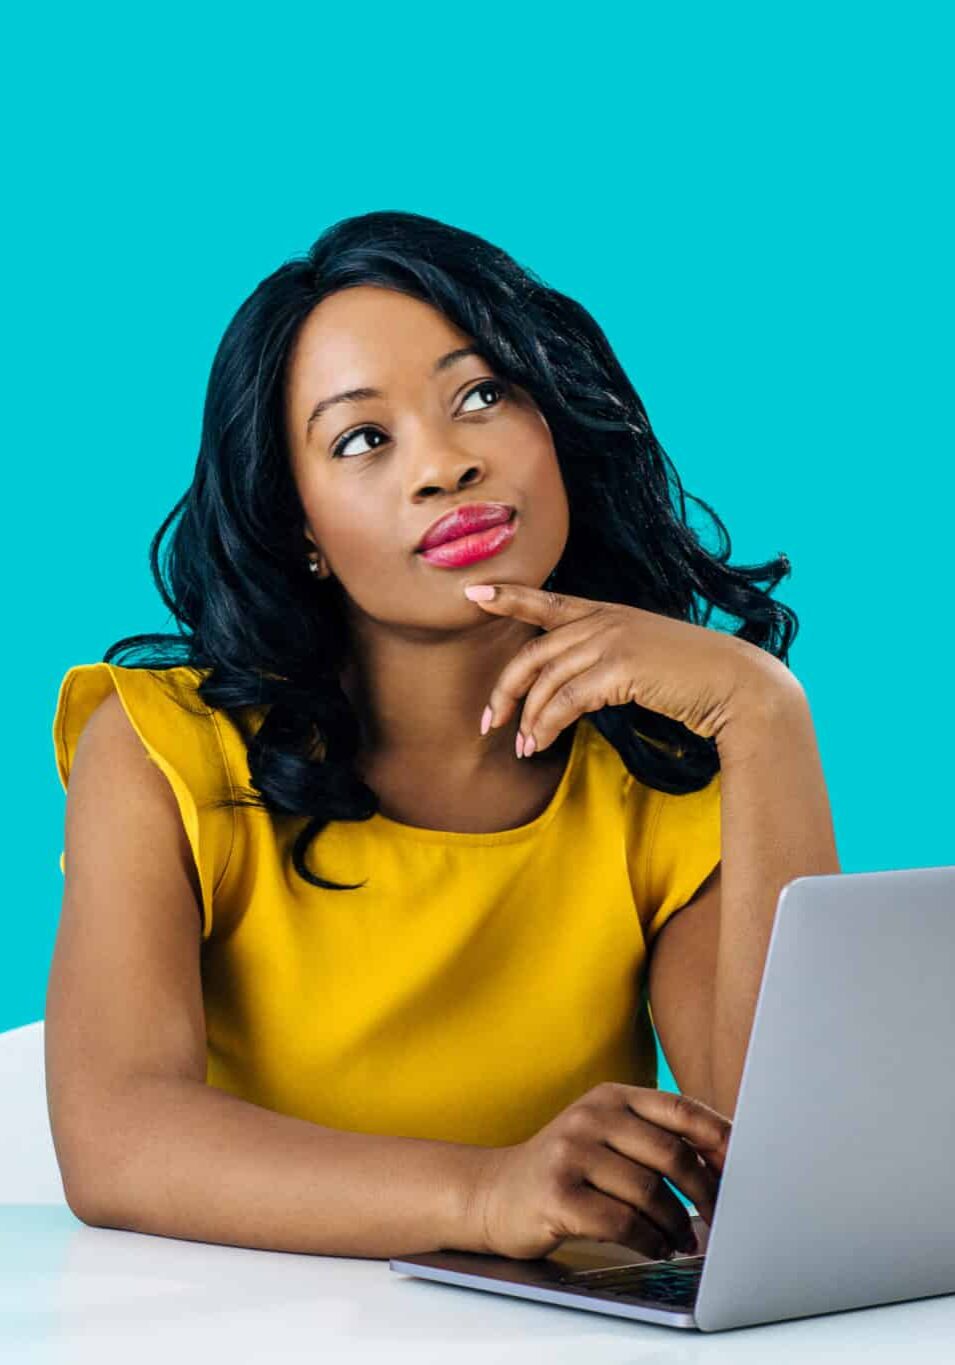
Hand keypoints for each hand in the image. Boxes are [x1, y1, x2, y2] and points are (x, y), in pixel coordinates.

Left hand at [463, 582, 776, 756]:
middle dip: (504, 689)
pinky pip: (566, 700)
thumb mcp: (641, 657)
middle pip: (533, 652)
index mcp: (607, 612)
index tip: (472, 592)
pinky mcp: (621, 668)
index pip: (546, 601)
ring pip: (546, 680)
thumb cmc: (692, 678)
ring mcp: (612, 641)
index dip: (508, 596)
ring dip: (527, 718)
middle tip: (488, 721)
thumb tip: (565, 692)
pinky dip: (547, 724)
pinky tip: (539, 742)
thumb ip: (604, 660)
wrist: (736, 684)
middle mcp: (604, 620)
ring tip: (521, 746)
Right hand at [466, 1082, 731, 1260]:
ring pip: (649, 1192)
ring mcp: (571, 1152)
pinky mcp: (558, 1193)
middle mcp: (591, 1116)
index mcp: (611, 1096)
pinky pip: (622, 1222)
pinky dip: (647, 1241)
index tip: (748, 1167)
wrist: (494, 1193)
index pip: (680, 1109)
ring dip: (676, 1225)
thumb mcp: (604, 1136)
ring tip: (681, 1240)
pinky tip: (653, 1247)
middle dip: (706, 1194)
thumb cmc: (565, 1170)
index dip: (720, 1138)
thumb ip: (653, 1139)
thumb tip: (723, 1163)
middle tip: (719, 1220)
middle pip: (672, 1154)